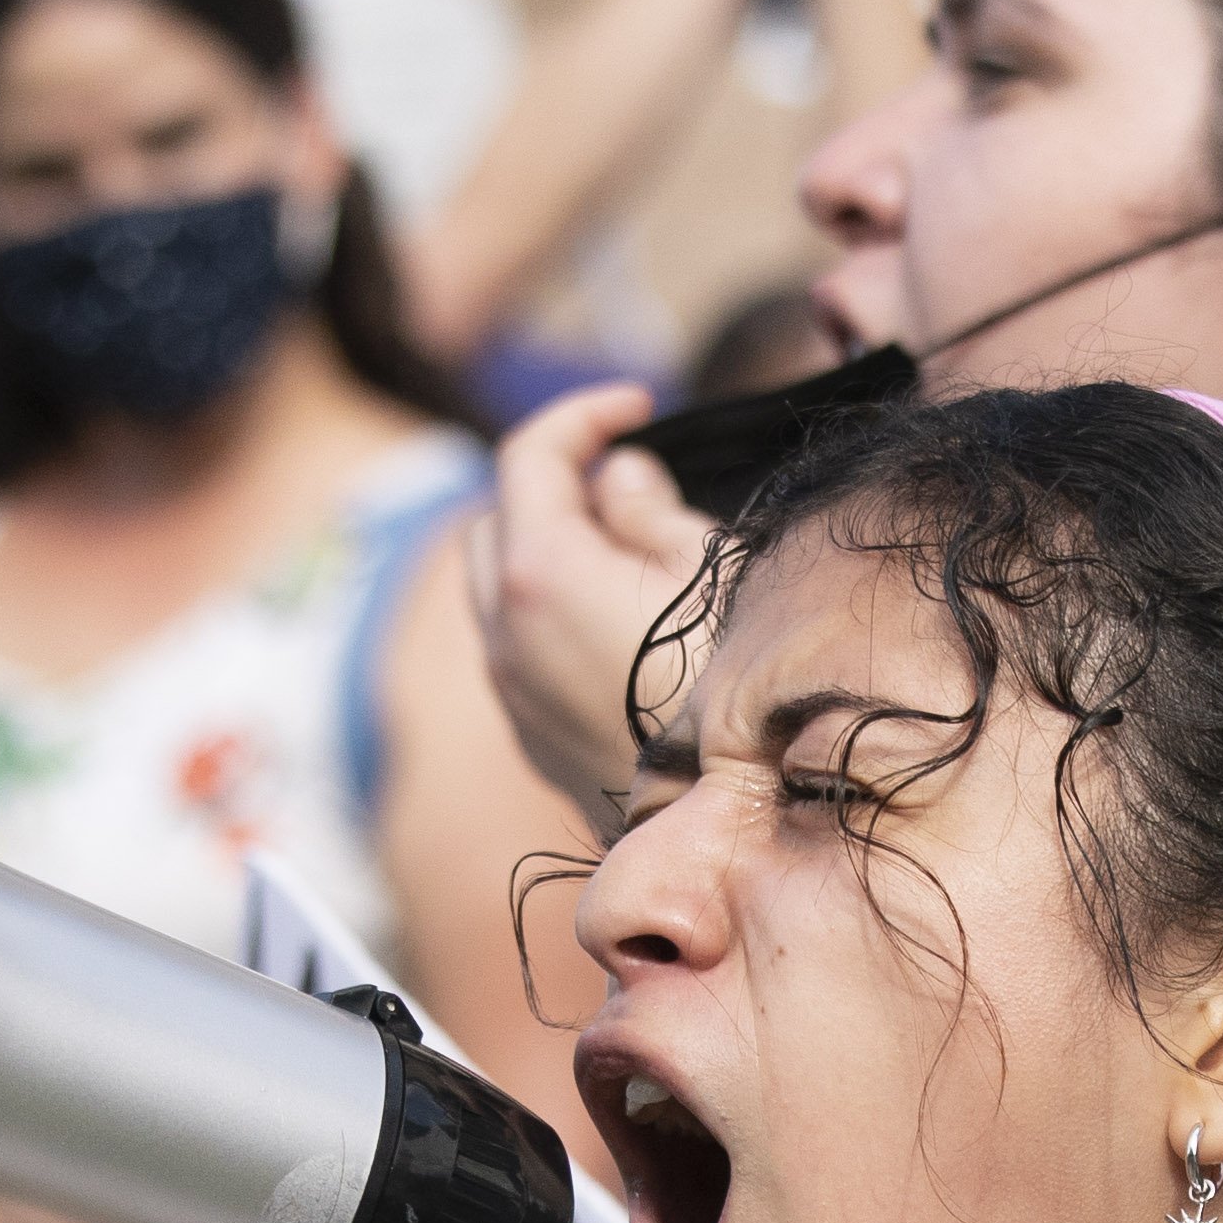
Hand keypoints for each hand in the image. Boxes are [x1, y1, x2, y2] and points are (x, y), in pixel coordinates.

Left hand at [468, 379, 716, 832]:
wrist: (723, 816)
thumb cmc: (729, 678)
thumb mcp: (705, 565)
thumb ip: (647, 507)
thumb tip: (615, 478)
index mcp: (537, 570)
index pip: (528, 456)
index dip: (582, 414)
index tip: (639, 406)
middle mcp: (502, 631)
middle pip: (493, 523)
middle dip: (546, 484)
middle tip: (621, 483)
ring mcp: (510, 691)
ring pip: (496, 593)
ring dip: (543, 553)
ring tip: (621, 552)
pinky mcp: (531, 738)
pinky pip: (517, 651)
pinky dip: (546, 613)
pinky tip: (614, 622)